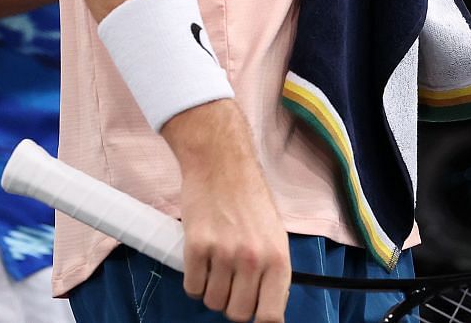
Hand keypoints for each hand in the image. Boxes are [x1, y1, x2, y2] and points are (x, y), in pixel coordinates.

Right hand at [162, 100, 290, 322]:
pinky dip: (194, 280)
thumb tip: (267, 308)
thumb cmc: (249, 199)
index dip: (259, 319)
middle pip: (237, 314)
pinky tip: (201, 261)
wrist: (221, 163)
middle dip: (231, 304)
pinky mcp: (197, 246)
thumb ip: (272, 272)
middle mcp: (253, 260)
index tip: (252, 312)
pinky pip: (192, 286)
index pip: (271, 317)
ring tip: (215, 266)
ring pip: (212, 302)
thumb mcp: (275, 236)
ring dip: (211, 290)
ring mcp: (224, 254)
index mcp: (278, 260)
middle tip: (229, 283)